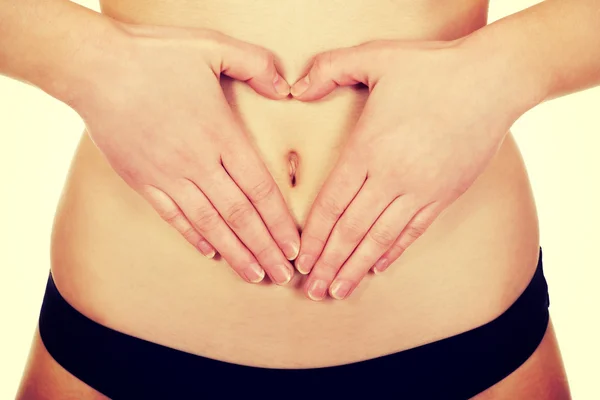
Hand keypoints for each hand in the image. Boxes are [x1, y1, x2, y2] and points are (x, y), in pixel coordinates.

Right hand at [76, 23, 298, 284]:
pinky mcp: (142, 181)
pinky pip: (173, 217)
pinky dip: (194, 237)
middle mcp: (198, 163)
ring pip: (210, 224)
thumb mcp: (213, 47)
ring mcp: (168, 176)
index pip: (260, 190)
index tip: (294, 247)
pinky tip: (210, 253)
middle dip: (265, 249)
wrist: (94, 68)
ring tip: (255, 276)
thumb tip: (286, 85)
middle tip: (284, 276)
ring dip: (236, 254)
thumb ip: (256, 63)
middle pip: (240, 216)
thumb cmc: (154, 56)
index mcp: (221, 134)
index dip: (280, 222)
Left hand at [291, 39, 529, 299]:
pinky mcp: (444, 196)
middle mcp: (391, 177)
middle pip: (351, 231)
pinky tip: (376, 268)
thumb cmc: (435, 69)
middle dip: (328, 264)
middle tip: (312, 290)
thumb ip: (330, 68)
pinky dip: (392, 253)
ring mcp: (421, 190)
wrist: (494, 81)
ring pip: (379, 240)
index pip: (331, 205)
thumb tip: (296, 86)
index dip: (313, 237)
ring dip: (355, 269)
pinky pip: (412, 232)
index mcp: (368, 149)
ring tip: (338, 292)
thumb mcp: (376, 57)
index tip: (300, 261)